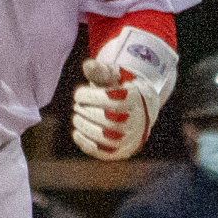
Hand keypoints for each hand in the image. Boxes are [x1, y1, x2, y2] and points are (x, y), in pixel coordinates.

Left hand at [70, 25, 176, 159]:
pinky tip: (77, 132)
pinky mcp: (121, 152)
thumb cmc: (120, 90)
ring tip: (77, 117)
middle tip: (78, 105)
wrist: (139, 112)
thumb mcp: (113, 77)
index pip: (109, 99)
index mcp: (134, 99)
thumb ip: (100, 71)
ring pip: (103, 136)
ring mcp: (129, 138)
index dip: (87, 96)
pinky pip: (102, 152)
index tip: (79, 93)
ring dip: (83, 125)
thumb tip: (88, 65)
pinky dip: (85, 143)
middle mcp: (135, 120)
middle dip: (84, 110)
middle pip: (105, 118)